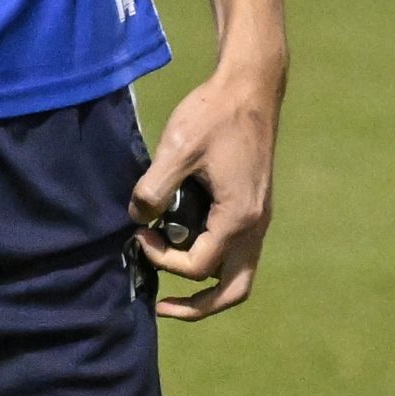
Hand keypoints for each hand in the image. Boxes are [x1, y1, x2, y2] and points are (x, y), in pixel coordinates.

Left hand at [128, 60, 282, 322]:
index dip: (162, 258)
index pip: (197, 265)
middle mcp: (254, 226)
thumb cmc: (215, 114)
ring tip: (175, 284)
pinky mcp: (255, 204)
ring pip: (240, 274)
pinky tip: (189, 243)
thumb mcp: (178, 148)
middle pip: (232, 290)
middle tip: (163, 308)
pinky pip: (240, 251)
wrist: (250, 87)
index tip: (138, 233)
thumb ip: (155, 187)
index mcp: (237, 218)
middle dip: (198, 307)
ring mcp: (258, 217)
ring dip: (209, 286)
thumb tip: (136, 216)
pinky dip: (216, 260)